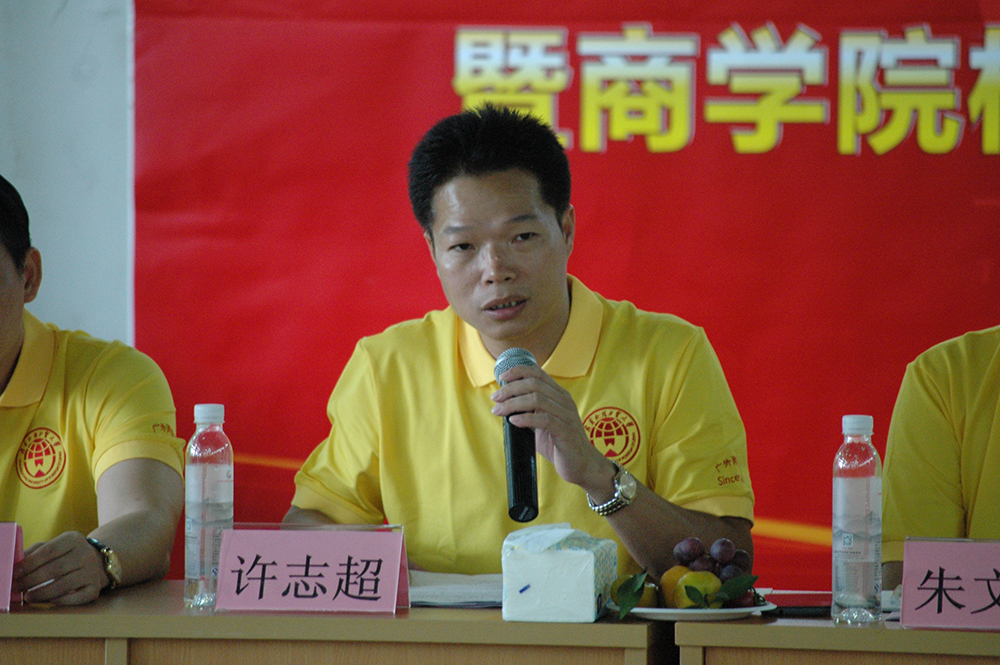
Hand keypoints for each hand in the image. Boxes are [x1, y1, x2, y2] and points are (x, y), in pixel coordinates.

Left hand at [12, 531, 108, 605]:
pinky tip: (49, 600)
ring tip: (28, 596)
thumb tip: (17, 564)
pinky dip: (61, 601)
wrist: (96, 562)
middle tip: (17, 587)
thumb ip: (35, 552)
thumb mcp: (53, 546)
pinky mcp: (95, 588)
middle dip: (32, 580)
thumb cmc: (66, 555)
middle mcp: (86, 554)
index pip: (49, 551)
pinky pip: (76, 598)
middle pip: (55, 568)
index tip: (15, 573)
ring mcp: (92, 571)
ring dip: (42, 593)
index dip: (30, 563)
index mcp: (73, 539)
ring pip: (64, 585)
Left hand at [491, 364, 612, 494]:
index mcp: (559, 395)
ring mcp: (567, 415)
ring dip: (514, 403)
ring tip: (499, 410)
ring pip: (538, 399)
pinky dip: (526, 418)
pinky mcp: (566, 432)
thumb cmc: (559, 444)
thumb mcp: (541, 424)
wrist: (582, 465)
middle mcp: (564, 401)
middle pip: (534, 384)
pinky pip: (545, 420)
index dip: (518, 371)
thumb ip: (528, 413)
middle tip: (495, 398)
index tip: (501, 377)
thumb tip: (504, 405)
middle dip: (511, 389)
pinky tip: (514, 421)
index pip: (538, 373)